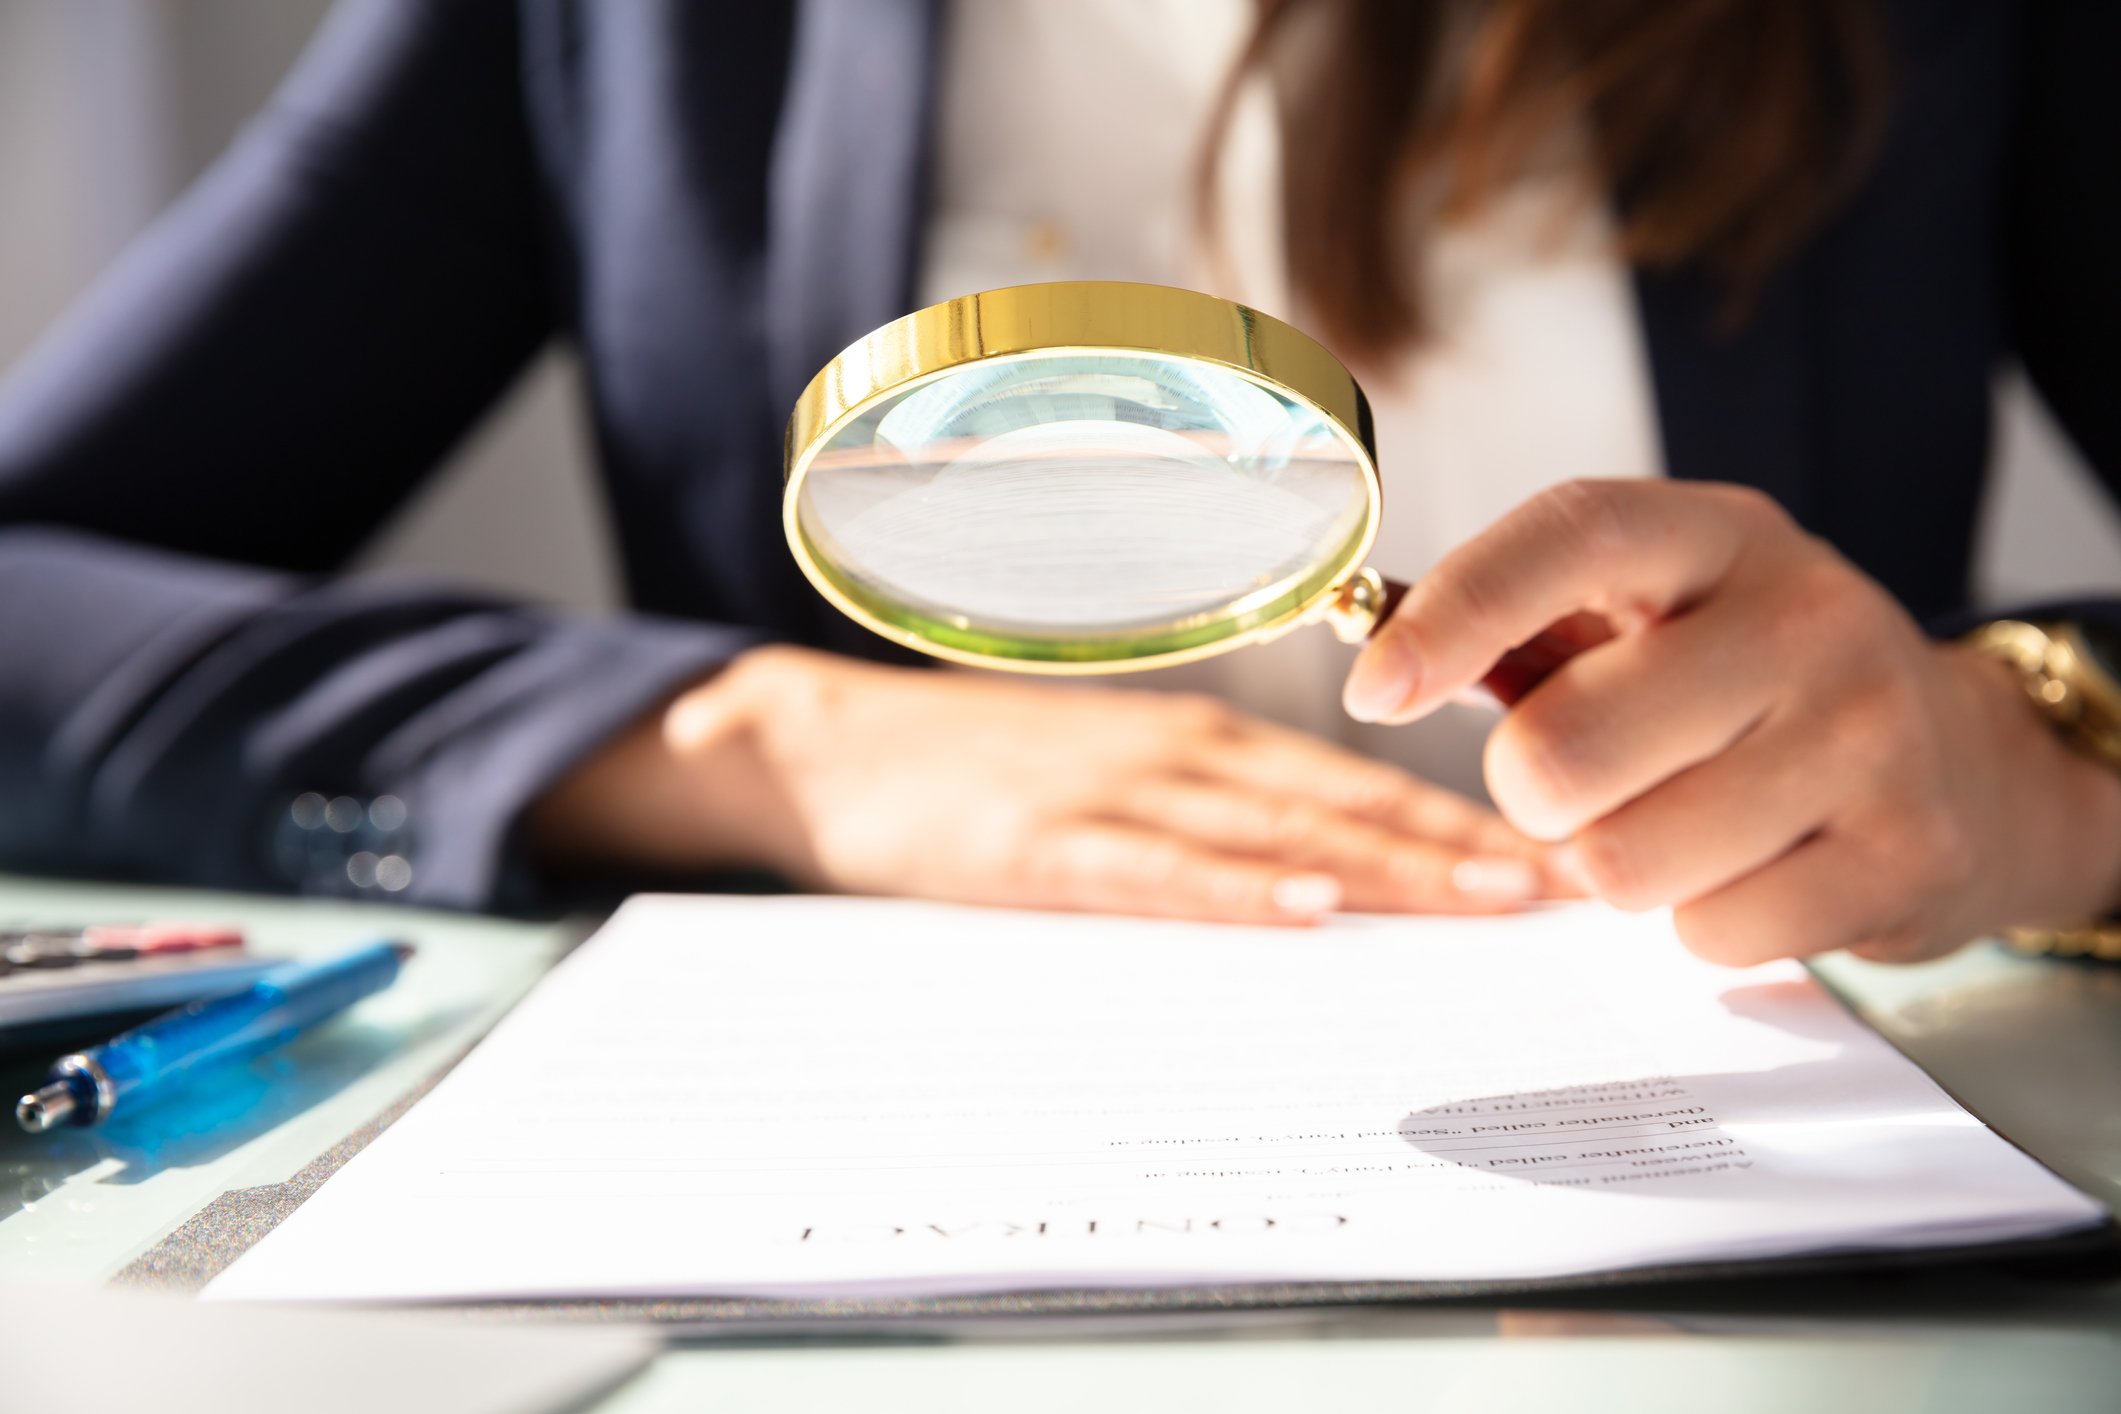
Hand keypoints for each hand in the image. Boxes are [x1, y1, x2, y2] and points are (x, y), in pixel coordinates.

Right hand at [530, 645, 1564, 924]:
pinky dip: (1235, 887)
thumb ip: (1209, 810)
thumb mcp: (1108, 771)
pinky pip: (1155, 869)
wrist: (836, 746)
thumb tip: (1327, 871)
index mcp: (1201, 741)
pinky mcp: (1043, 843)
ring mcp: (1112, 792)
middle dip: (1465, 849)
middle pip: (1347, 804)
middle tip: (1570, 891)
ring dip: (1390, 863)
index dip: (1464, 821)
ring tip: (1491, 901)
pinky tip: (1304, 907)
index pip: (1359, 782)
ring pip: (1276, 831)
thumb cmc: (982, 769)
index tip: (1557, 863)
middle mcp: (1179, 753)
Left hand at [1343, 479, 2120, 964]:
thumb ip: (1524, 626)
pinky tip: (1757, 866)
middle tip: (1582, 782)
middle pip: (1564, 748)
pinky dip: (1702, 922)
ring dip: (1618, 864)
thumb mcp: (1656, 613)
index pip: (1572, 535)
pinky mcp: (1906, 854)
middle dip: (1534, 792)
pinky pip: (1708, 933)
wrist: (1963, 760)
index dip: (1456, 612)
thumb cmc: (1746, 686)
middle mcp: (1805, 616)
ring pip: (1624, 861)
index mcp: (1719, 535)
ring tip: (1683, 820)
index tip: (1373, 690)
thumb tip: (1375, 659)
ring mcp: (1870, 735)